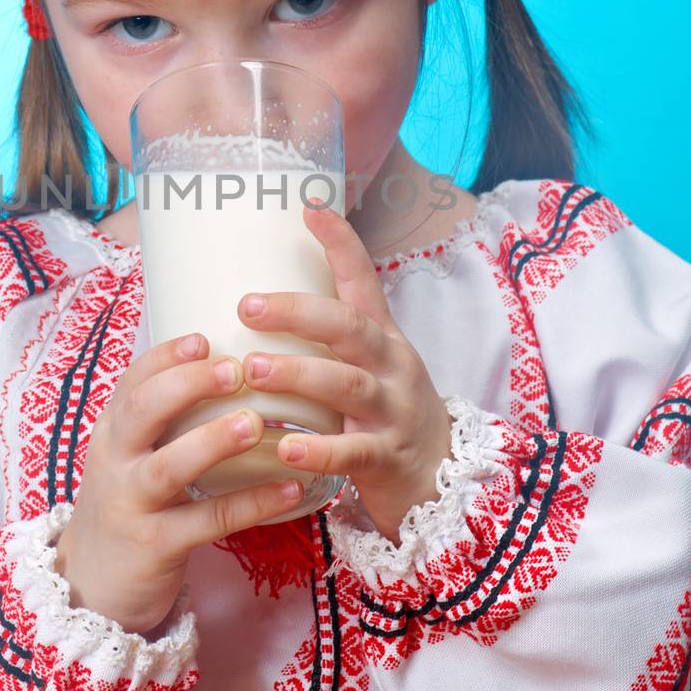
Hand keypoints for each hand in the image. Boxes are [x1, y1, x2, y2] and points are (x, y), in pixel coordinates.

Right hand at [54, 332, 299, 634]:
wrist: (89, 587)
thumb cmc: (127, 506)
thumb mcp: (129, 457)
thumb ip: (164, 420)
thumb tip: (231, 367)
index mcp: (112, 432)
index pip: (133, 381)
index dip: (166, 356)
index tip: (205, 338)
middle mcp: (115, 462)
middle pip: (142, 411)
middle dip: (187, 384)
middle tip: (235, 368)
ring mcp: (132, 504)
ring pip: (169, 466)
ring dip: (213, 441)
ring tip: (255, 423)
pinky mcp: (155, 546)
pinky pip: (206, 521)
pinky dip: (250, 504)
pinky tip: (289, 489)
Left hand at [236, 199, 452, 543]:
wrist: (443, 482)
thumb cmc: (386, 416)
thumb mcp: (368, 367)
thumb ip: (326, 341)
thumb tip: (255, 304)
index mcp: (382, 338)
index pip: (364, 280)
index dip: (341, 243)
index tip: (310, 208)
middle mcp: (391, 366)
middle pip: (349, 327)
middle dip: (298, 312)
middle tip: (247, 305)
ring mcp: (393, 411)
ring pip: (347, 384)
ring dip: (297, 374)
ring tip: (252, 369)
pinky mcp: (389, 458)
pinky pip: (352, 452)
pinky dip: (318, 450)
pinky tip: (284, 448)